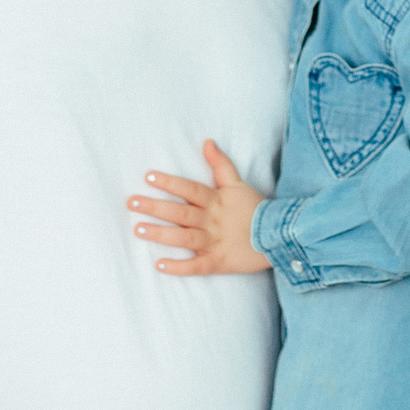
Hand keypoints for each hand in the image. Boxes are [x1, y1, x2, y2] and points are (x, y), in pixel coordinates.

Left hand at [129, 139, 268, 275]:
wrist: (278, 236)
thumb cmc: (254, 208)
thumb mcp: (237, 183)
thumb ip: (220, 164)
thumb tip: (207, 142)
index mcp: (216, 200)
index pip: (189, 189)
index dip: (169, 183)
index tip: (148, 177)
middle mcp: (212, 221)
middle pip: (180, 213)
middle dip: (155, 207)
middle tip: (131, 202)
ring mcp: (214, 242)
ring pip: (184, 238)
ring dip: (161, 234)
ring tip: (138, 229)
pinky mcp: (218, 262)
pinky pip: (196, 266)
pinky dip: (179, 267)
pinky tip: (160, 265)